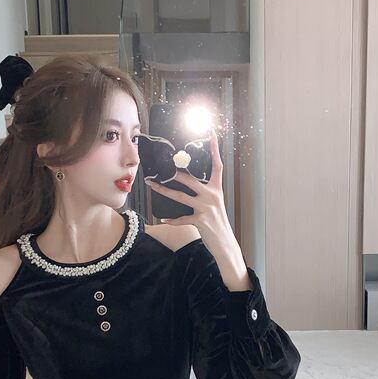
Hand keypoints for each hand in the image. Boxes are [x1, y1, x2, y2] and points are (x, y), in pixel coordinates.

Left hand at [145, 126, 233, 249]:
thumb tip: (187, 186)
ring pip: (180, 197)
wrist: (225, 243)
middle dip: (174, 173)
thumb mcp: (214, 205)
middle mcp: (212, 196)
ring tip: (152, 185)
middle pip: (190, 180)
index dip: (215, 149)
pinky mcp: (201, 221)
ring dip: (164, 191)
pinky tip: (164, 220)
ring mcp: (206, 208)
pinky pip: (182, 218)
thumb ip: (203, 194)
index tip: (212, 135)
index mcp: (217, 190)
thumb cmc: (218, 223)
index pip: (217, 165)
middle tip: (161, 166)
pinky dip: (172, 220)